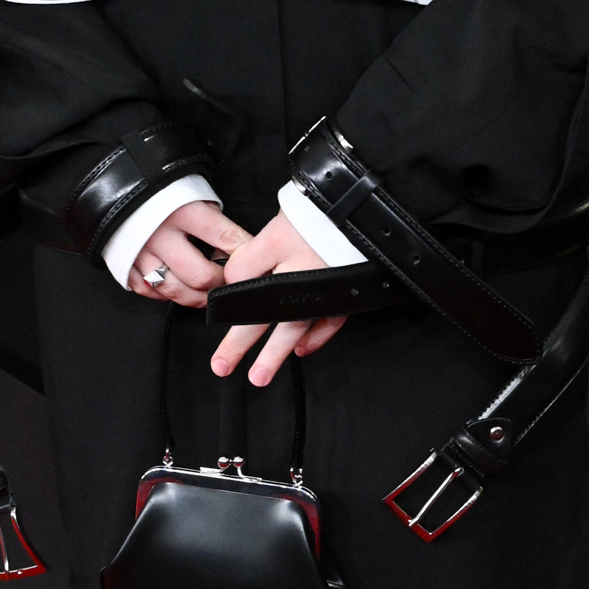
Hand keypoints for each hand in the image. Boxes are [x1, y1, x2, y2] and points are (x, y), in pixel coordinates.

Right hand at [125, 199, 243, 304]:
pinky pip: (150, 291)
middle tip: (228, 281)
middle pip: (201, 275)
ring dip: (196, 297)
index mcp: (183, 211)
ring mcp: (141, 253)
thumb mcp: (193, 193)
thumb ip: (213, 219)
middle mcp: (161, 235)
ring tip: (207, 292)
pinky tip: (178, 287)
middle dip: (220, 283)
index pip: (225, 238)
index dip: (244, 252)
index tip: (252, 258)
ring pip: (175, 290)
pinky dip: (166, 294)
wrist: (116, 187)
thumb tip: (237, 246)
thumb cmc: (161, 190)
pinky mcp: (125, 265)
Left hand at [211, 209, 348, 386]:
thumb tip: (234, 281)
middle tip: (221, 367)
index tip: (222, 302)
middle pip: (264, 314)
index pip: (243, 277)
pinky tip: (301, 350)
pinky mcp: (344, 293)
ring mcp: (324, 288)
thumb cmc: (321, 214)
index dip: (230, 290)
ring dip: (275, 353)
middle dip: (239, 342)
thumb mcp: (280, 224)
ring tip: (258, 377)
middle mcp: (301, 275)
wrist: (367, 211)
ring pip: (294, 326)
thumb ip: (253, 255)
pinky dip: (316, 337)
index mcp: (280, 250)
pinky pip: (330, 321)